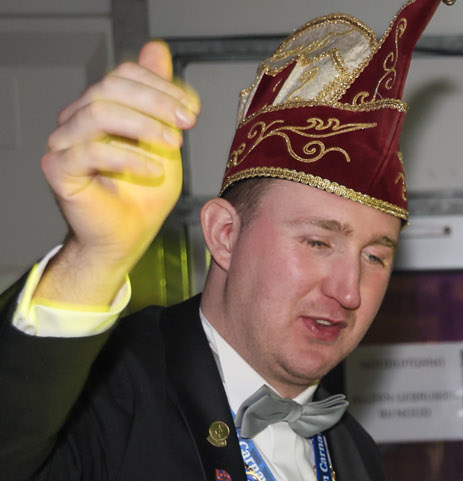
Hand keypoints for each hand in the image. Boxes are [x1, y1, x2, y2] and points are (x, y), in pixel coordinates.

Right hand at [37, 40, 199, 307]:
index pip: (124, 75)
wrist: (129, 238)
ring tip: (173, 145)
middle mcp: (77, 120)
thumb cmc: (144, 194)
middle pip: (109, 87)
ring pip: (97, 112)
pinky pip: (90, 151)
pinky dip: (128, 157)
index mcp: (101, 107)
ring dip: (143, 125)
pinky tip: (153, 170)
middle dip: (155, 101)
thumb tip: (156, 49)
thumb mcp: (164, 141)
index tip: (193, 111)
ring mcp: (64, 144)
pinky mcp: (59, 170)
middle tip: (187, 123)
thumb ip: (161, 98)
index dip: (161, 86)